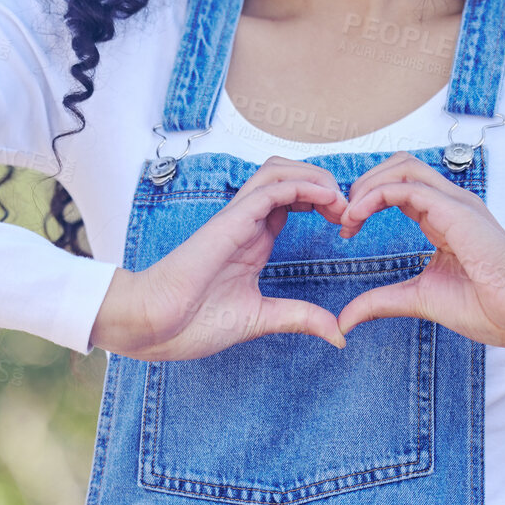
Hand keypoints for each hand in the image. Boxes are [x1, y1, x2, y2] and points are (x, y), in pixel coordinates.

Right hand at [87, 157, 350, 359]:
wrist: (153, 325)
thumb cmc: (192, 322)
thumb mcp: (262, 320)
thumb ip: (299, 319)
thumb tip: (337, 333)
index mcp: (253, 241)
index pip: (293, 199)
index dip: (324, 202)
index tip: (348, 225)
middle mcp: (247, 222)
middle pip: (289, 175)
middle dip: (325, 183)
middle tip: (350, 211)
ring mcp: (238, 218)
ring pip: (280, 171)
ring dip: (316, 178)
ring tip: (341, 203)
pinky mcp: (231, 221)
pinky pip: (271, 188)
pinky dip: (304, 186)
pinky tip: (326, 202)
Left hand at [335, 152, 504, 349]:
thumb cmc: (485, 307)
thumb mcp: (417, 299)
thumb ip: (380, 302)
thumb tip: (344, 320)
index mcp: (444, 218)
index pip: (400, 186)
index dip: (367, 199)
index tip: (346, 229)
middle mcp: (450, 203)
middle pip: (399, 165)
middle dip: (364, 183)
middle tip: (343, 217)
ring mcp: (455, 202)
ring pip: (402, 166)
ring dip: (367, 185)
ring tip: (348, 215)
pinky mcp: (455, 210)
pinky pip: (406, 187)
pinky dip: (375, 196)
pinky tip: (358, 217)